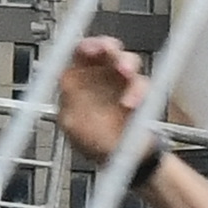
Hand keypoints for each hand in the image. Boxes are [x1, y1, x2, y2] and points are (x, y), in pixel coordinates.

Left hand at [49, 31, 161, 163]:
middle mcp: (100, 78)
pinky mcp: (140, 93)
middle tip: (109, 51)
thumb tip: (64, 79)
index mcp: (79, 82)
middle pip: (105, 50)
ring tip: (126, 73)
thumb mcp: (71, 123)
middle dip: (108, 47)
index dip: (84, 47)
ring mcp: (121, 83)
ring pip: (127, 61)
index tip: (89, 48)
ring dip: (126, 63)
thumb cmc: (95, 143)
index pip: (79, 55)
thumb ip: (67, 100)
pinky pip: (142, 84)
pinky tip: (130, 104)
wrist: (124, 161)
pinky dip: (138, 91)